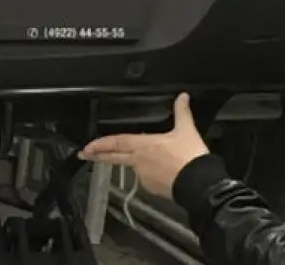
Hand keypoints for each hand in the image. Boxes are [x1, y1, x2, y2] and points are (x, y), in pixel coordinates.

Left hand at [78, 93, 210, 198]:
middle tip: (85, 155)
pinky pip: (146, 179)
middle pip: (114, 158)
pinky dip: (148, 174)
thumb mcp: (186, 130)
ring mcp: (144, 177)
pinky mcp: (152, 189)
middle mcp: (139, 162)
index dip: (100, 143)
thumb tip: (183, 96)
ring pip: (133, 168)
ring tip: (136, 160)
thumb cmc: (190, 158)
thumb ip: (182, 112)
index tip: (87, 146)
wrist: (200, 185)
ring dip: (129, 164)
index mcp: (143, 146)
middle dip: (97, 156)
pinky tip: (157, 172)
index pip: (116, 142)